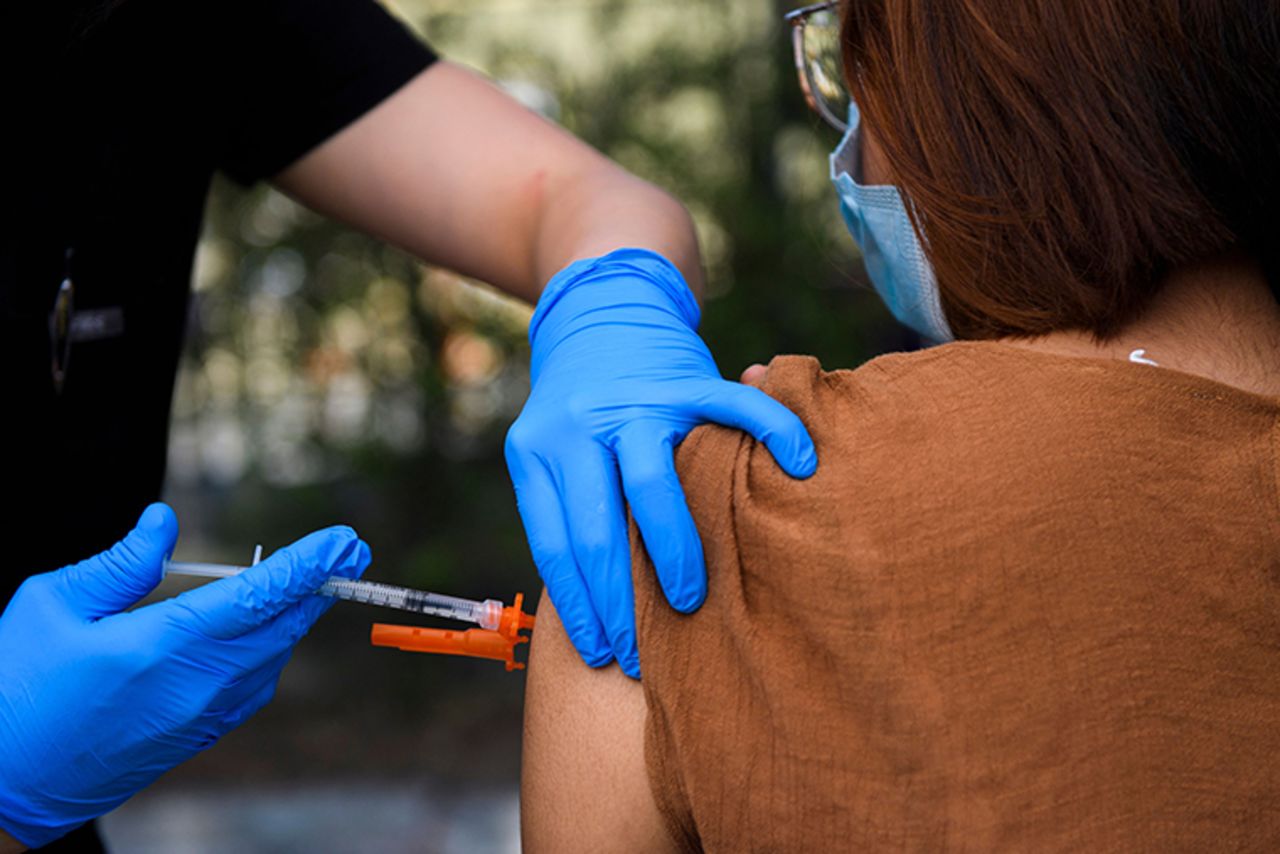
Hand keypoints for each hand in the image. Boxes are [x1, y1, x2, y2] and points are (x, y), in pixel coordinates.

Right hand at [0, 504, 369, 847]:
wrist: (1, 788)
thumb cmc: (14, 689)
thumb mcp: (51, 606)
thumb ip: (120, 564)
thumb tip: (164, 522)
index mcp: (163, 647)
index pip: (258, 596)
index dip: (307, 564)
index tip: (344, 541)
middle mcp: (196, 686)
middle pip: (280, 627)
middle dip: (319, 585)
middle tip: (351, 551)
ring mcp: (199, 718)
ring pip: (272, 658)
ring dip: (297, 617)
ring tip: (314, 582)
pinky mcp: (194, 738)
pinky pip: (254, 688)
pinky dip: (272, 652)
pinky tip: (267, 633)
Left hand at [505, 249, 816, 676]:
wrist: (598, 312)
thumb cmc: (581, 410)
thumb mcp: (551, 450)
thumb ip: (571, 505)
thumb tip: (598, 603)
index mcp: (537, 448)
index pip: (556, 545)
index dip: (581, 605)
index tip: (601, 652)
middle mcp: (578, 422)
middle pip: (598, 528)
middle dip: (621, 601)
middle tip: (643, 652)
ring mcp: (633, 399)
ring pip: (651, 485)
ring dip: (673, 553)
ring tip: (690, 601)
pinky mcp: (684, 375)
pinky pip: (734, 407)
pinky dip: (771, 431)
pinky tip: (799, 462)